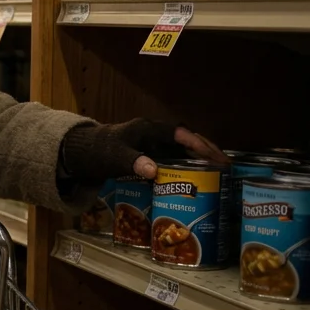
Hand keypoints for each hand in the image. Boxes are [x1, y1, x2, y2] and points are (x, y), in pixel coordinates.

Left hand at [61, 119, 228, 181]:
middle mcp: (154, 134)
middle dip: (207, 151)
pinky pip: (174, 159)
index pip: (179, 133)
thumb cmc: (98, 151)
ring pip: (183, 150)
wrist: (83, 153)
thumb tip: (154, 170)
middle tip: (227, 166)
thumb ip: (133, 162)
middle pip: (186, 140)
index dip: (197, 143)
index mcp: (148, 129)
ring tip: (220, 174)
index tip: (213, 155)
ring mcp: (154, 144)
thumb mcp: (114, 157)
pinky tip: (197, 180)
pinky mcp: (151, 155)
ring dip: (200, 160)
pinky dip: (186, 167)